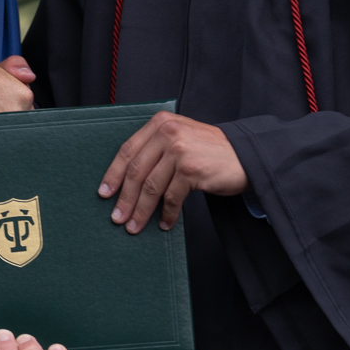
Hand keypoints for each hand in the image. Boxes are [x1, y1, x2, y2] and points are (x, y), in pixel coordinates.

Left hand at [98, 111, 247, 233]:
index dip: (113, 174)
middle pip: (136, 171)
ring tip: (134, 226)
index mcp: (160, 123)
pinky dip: (167, 214)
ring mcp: (180, 150)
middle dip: (124, 198)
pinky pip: (171, 197)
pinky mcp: (192, 169)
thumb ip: (156, 148)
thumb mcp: (180, 137)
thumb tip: (126, 180)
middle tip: (117, 217)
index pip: (128, 150)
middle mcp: (168, 133)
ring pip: (151, 187)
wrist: (245, 156)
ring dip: (141, 210)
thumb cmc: (209, 151)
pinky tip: (164, 224)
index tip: (104, 193)